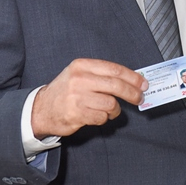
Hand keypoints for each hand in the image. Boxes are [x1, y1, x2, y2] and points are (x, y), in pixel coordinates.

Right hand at [31, 58, 148, 137]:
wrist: (41, 109)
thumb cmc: (66, 91)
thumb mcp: (80, 74)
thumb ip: (103, 75)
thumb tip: (133, 80)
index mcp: (82, 65)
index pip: (115, 69)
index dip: (132, 77)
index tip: (143, 83)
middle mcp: (80, 79)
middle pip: (116, 85)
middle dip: (132, 93)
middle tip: (139, 98)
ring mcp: (77, 97)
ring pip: (111, 103)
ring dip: (115, 110)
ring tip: (110, 110)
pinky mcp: (76, 114)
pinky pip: (102, 117)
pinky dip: (104, 118)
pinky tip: (97, 115)